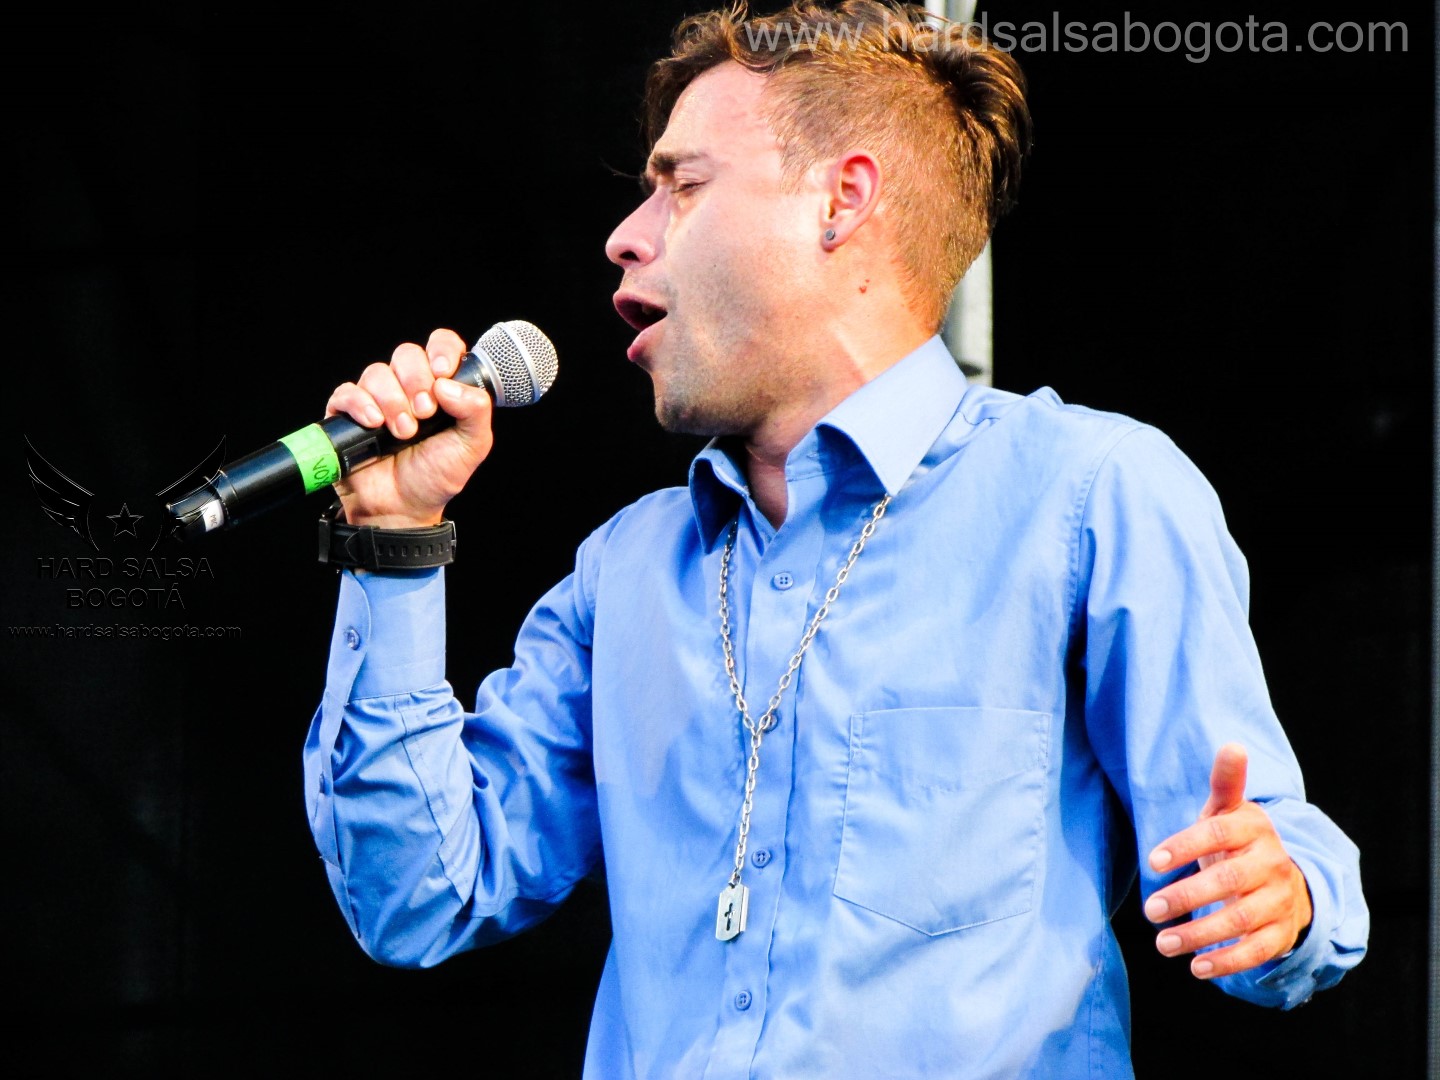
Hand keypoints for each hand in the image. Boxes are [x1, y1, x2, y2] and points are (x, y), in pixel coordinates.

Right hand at [324, 329, 493, 527]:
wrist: (403, 509)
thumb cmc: (436, 476)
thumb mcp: (472, 445)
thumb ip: (476, 409)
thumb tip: (448, 383)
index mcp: (440, 388)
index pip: (441, 345)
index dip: (442, 350)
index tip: (443, 373)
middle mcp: (408, 387)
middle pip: (406, 353)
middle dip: (416, 380)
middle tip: (424, 414)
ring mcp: (377, 399)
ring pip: (377, 372)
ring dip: (392, 401)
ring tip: (403, 433)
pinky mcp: (348, 414)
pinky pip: (347, 392)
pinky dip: (360, 404)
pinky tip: (374, 424)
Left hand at [1144, 742, 1312, 978]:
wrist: (1287, 877)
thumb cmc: (1239, 841)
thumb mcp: (1229, 811)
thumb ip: (1226, 783)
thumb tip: (1232, 745)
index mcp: (1254, 828)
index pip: (1218, 834)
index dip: (1185, 846)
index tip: (1152, 862)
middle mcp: (1271, 863)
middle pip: (1229, 881)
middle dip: (1187, 897)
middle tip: (1150, 911)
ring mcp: (1280, 899)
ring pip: (1242, 919)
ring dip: (1201, 934)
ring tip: (1163, 943)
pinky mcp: (1283, 932)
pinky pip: (1258, 950)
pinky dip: (1228, 962)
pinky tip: (1197, 967)